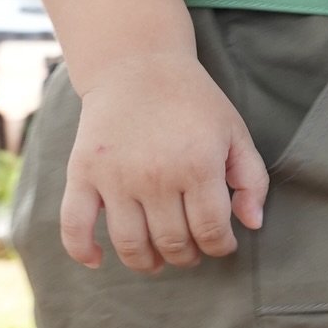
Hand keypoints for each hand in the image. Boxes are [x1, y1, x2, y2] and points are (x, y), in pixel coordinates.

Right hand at [60, 52, 267, 270]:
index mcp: (198, 165)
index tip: (223, 244)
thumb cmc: (193, 101)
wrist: (138, 65)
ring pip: (130, 244)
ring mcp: (115, 177)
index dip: (221, 246)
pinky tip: (99, 259)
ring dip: (147, 262)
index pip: (211, 231)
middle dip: (188, 255)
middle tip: (192, 250)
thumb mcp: (235, 132)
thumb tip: (252, 225)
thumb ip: (252, 179)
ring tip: (159, 259)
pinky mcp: (82, 173)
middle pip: (173, 242)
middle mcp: (155, 176)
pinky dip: (83, 250)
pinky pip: (74, 225)